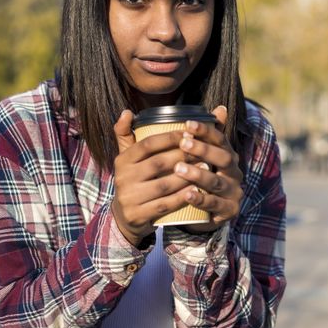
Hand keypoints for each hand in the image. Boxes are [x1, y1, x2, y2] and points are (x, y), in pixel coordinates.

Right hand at [110, 110, 191, 246]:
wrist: (124, 216)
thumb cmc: (134, 180)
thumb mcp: (126, 158)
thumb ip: (126, 134)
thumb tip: (126, 111)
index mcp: (122, 160)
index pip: (148, 144)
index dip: (170, 137)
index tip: (190, 133)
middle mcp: (123, 177)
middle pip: (158, 163)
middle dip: (183, 156)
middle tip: (203, 150)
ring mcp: (130, 197)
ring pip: (164, 185)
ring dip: (187, 176)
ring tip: (205, 167)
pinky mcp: (137, 215)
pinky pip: (164, 205)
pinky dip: (182, 197)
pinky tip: (197, 190)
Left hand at [173, 105, 243, 232]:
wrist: (209, 214)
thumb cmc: (204, 179)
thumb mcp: (206, 157)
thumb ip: (209, 135)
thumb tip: (220, 108)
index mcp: (228, 156)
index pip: (220, 139)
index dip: (206, 131)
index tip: (187, 124)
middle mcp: (234, 172)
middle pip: (223, 158)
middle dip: (203, 150)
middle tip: (183, 143)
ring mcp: (233, 192)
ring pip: (217, 182)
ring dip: (198, 175)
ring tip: (178, 168)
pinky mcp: (229, 211)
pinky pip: (215, 205)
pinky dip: (201, 200)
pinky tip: (187, 194)